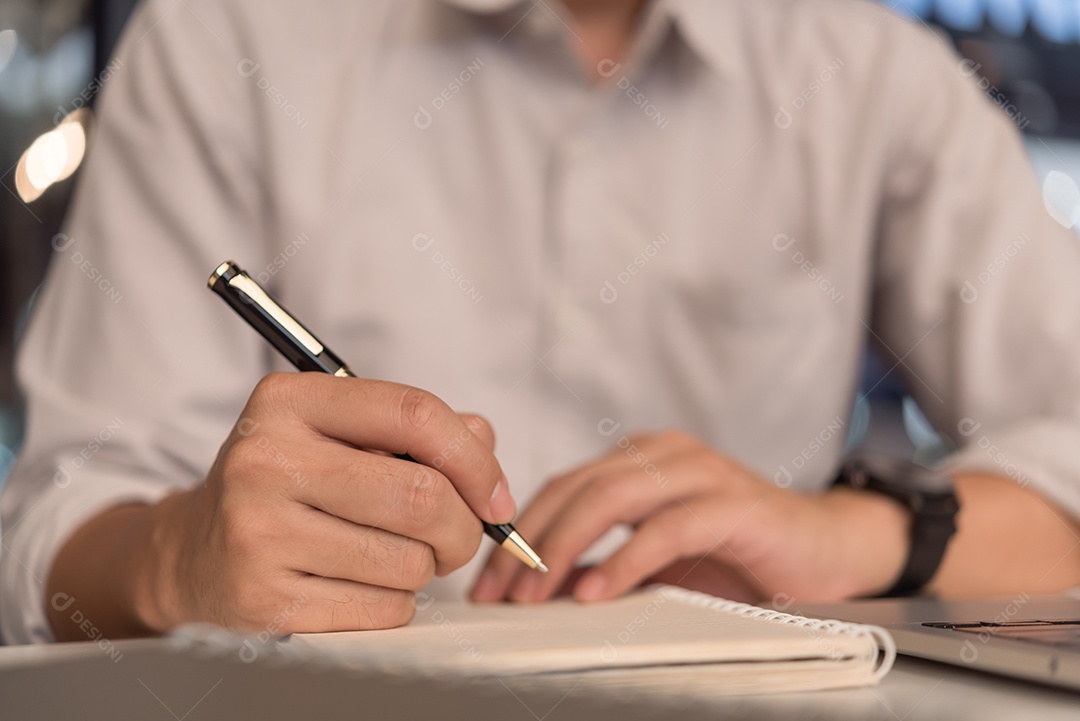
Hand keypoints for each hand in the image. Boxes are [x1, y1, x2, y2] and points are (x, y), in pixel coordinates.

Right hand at [137, 372, 512, 633]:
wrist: (196, 554)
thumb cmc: (287, 485)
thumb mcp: (339, 434)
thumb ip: (417, 430)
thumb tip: (484, 442)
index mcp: (289, 402)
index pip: (415, 414)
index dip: (475, 460)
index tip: (494, 496)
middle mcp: (266, 459)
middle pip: (422, 495)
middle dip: (462, 527)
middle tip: (455, 536)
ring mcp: (259, 531)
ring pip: (409, 560)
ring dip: (424, 567)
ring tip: (392, 555)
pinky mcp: (264, 597)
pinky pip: (382, 608)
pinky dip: (395, 603)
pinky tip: (362, 584)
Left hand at [470, 430, 908, 605]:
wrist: (827, 552)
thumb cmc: (740, 555)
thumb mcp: (657, 562)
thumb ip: (603, 564)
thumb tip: (542, 588)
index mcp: (641, 459)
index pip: (562, 486)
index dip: (518, 531)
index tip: (488, 580)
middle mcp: (664, 454)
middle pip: (577, 487)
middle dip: (529, 542)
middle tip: (500, 591)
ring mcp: (700, 472)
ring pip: (612, 498)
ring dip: (564, 547)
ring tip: (535, 593)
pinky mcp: (732, 503)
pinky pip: (666, 528)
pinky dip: (626, 560)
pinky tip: (598, 590)